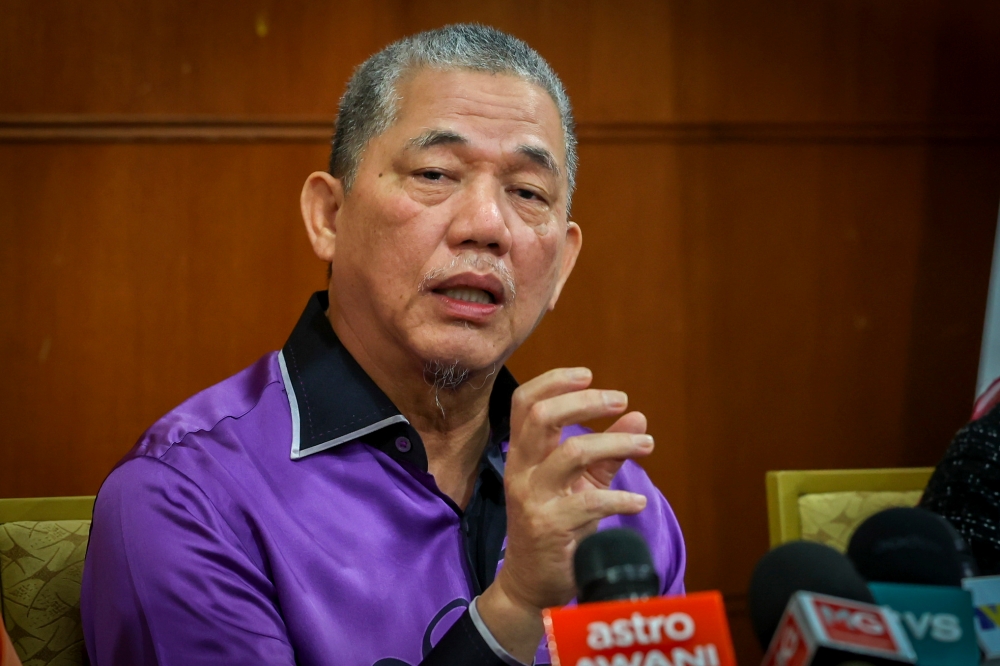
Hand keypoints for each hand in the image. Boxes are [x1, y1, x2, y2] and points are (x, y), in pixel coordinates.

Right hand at [477, 367, 652, 660]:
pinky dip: (620, 499)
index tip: (588, 375)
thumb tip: (637, 416)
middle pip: (541, 417)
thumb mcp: (582, 482)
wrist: (532, 581)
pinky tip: (638, 503)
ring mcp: (533, 497)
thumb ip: (607, 451)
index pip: (525, 402)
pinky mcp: (549, 526)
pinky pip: (589, 502)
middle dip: (585, 402)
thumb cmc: (557, 524)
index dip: (554, 381)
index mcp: (523, 454)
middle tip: (620, 399)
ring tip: (646, 446)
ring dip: (614, 443)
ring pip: (570, 452)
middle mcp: (522, 470)